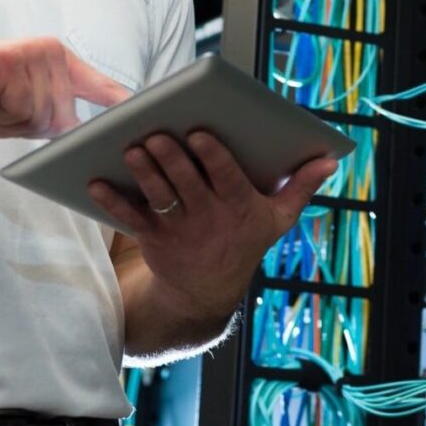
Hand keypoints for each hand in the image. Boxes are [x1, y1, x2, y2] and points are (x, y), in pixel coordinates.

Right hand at [0, 37, 129, 137]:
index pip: (100, 85)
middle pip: (65, 115)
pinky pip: (22, 108)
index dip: (122, 102)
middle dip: (30, 124)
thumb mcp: (23, 114)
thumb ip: (53, 119)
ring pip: (43, 115)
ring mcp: (34, 54)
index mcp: (59, 61)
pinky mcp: (12, 61)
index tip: (149, 113)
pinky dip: (0, 113)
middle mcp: (52, 52)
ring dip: (13, 119)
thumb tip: (79, 132)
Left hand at [87, 132, 337, 320]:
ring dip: (143, 173)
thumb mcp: (279, 218)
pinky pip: (130, 218)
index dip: (213, 157)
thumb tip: (331, 159)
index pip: (226, 177)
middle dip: (170, 159)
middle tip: (156, 134)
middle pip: (186, 184)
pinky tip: (95, 182)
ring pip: (158, 197)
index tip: (201, 133)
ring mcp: (178, 229)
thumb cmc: (244, 242)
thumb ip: (302, 186)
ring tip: (131, 149)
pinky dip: (112, 201)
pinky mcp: (152, 237)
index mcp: (239, 206)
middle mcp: (208, 217)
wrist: (206, 292)